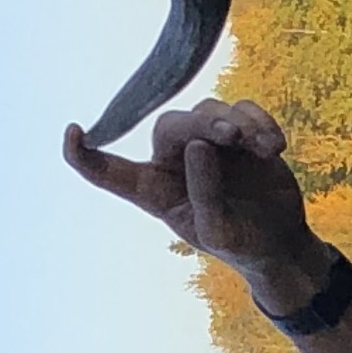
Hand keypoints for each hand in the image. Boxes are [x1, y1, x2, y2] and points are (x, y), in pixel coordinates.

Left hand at [62, 101, 334, 299]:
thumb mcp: (218, 230)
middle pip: (170, 126)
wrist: (279, 243)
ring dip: (240, 124)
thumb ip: (205, 191)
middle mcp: (173, 162)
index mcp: (154, 191)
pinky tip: (274, 147)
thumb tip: (200, 144)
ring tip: (266, 149)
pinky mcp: (238, 132)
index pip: (108, 171)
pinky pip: (241, 109)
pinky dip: (259, 121)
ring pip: (208, 110)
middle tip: (233, 136)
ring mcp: (207, 143)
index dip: (85, 155)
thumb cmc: (240, 243)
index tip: (72, 132)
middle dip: (202, 125)